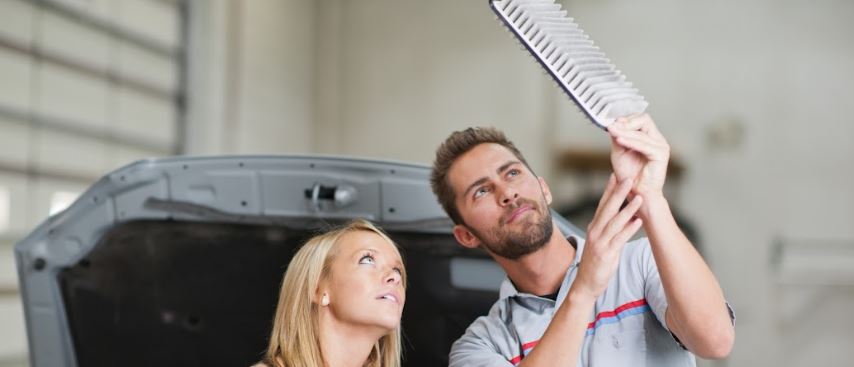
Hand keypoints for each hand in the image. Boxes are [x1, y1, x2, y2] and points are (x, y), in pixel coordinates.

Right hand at [571, 174, 643, 299]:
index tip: (616, 175)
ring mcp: (600, 242)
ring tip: (639, 198)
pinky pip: (619, 239)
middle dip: (618, 193)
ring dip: (628, 209)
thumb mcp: (601, 242)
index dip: (609, 190)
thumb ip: (610, 228)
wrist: (586, 284)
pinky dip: (628, 229)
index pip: (602, 204)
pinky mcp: (607, 254)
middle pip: (608, 208)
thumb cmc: (595, 263)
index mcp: (594, 227)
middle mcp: (595, 232)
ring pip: (615, 222)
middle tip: (628, 178)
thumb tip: (625, 216)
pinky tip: (638, 221)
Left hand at [607, 113, 669, 197]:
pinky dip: (630, 141)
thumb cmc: (629, 175)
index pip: (640, 119)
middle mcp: (657, 139)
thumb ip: (618, 137)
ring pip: (642, 131)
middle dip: (626, 122)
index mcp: (649, 137)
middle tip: (612, 126)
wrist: (636, 193)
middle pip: (644, 119)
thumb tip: (613, 124)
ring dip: (625, 131)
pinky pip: (644, 144)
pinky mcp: (661, 155)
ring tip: (612, 131)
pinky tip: (619, 140)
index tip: (611, 122)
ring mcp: (661, 146)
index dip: (626, 119)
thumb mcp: (619, 152)